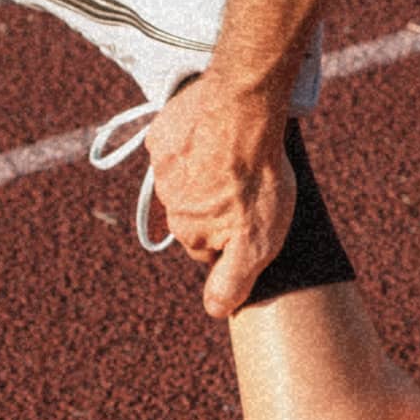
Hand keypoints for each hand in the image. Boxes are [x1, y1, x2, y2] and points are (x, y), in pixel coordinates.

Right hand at [143, 70, 296, 320]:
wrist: (243, 108)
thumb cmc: (257, 176)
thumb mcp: (257, 241)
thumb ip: (232, 280)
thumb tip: (214, 311)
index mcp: (188, 229)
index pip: (206, 247)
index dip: (231, 235)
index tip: (249, 217)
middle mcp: (167, 201)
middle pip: (194, 213)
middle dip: (216, 205)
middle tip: (246, 185)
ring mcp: (162, 164)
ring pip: (186, 178)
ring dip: (205, 172)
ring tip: (236, 157)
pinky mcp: (163, 132)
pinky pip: (177, 145)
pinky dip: (194, 142)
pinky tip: (217, 134)